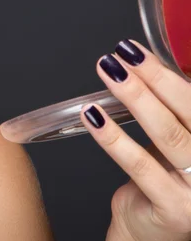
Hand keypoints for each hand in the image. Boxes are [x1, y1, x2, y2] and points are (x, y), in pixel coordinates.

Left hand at [79, 40, 190, 240]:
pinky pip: (140, 165)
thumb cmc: (164, 180)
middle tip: (122, 54)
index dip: (167, 72)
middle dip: (153, 77)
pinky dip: (113, 137)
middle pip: (188, 111)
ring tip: (108, 73)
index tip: (137, 50)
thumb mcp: (174, 143)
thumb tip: (143, 65)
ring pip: (167, 134)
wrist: (150, 232)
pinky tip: (92, 115)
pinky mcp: (175, 207)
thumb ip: (170, 112)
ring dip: (134, 98)